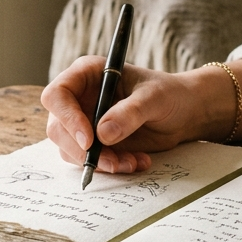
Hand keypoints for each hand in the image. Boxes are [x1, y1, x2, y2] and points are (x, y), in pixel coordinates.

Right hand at [41, 56, 202, 174]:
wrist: (183, 113)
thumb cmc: (168, 94)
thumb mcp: (154, 98)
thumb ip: (130, 112)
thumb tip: (103, 134)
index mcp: (87, 74)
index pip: (57, 95)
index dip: (67, 118)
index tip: (89, 140)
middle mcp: (80, 98)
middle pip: (58, 127)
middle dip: (83, 150)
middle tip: (112, 162)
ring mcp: (84, 122)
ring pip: (71, 149)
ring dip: (99, 162)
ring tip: (132, 162)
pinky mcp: (94, 144)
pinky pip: (89, 161)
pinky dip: (110, 167)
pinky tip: (136, 162)